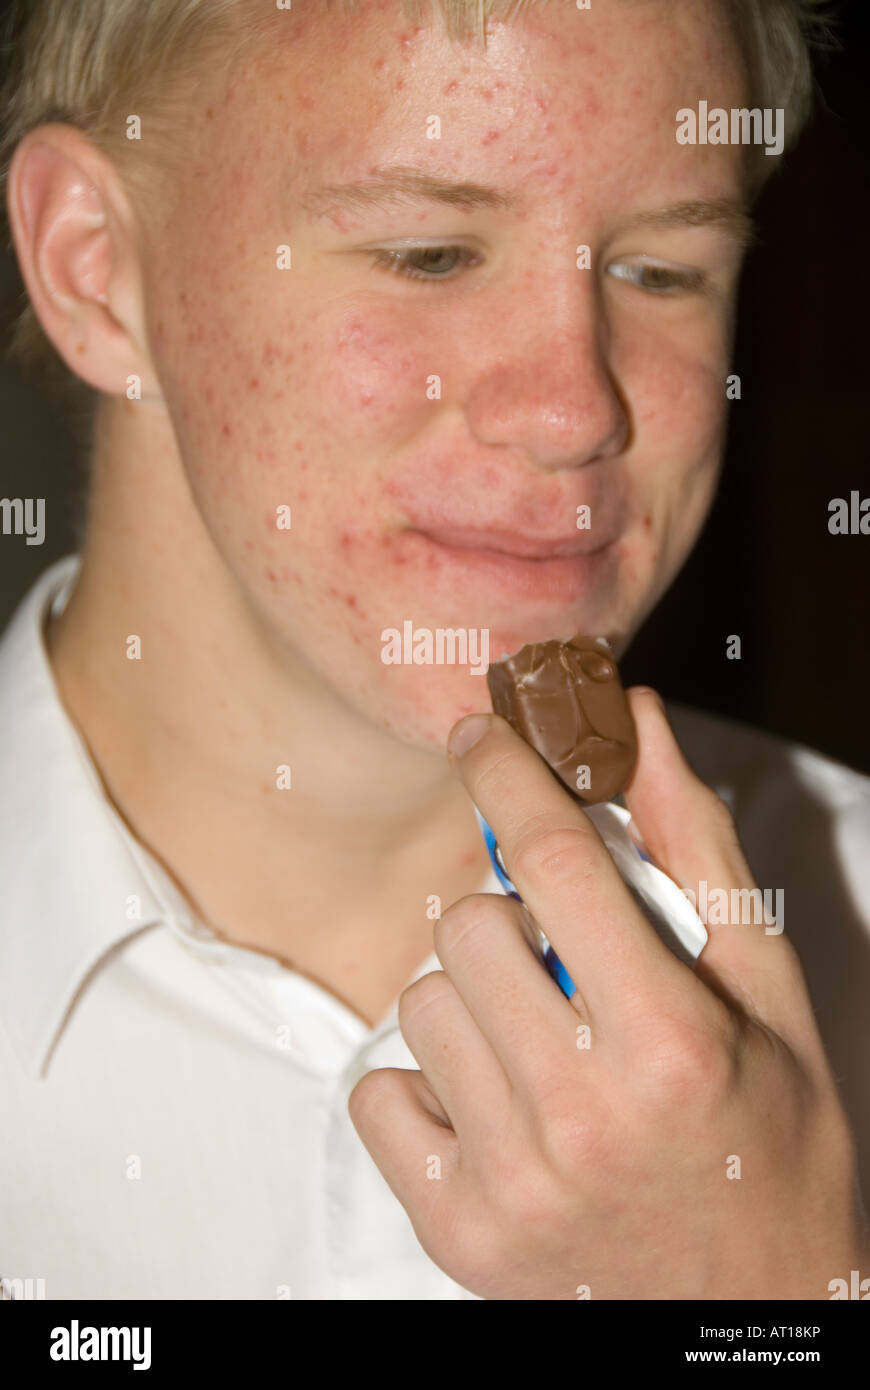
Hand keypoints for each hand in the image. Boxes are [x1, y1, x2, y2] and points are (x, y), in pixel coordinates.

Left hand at [348, 689, 868, 1298]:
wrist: (748, 1318)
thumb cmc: (771, 1143)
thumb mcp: (766, 992)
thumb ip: (697, 850)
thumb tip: (639, 725)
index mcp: (670, 1040)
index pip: (555, 860)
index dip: (509, 774)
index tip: (480, 735)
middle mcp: (582, 1112)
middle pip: (467, 925)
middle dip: (508, 920)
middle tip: (558, 963)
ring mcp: (511, 1180)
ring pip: (422, 1003)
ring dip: (473, 1003)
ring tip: (539, 1045)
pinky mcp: (457, 1230)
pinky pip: (379, 1095)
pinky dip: (425, 1086)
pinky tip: (494, 1106)